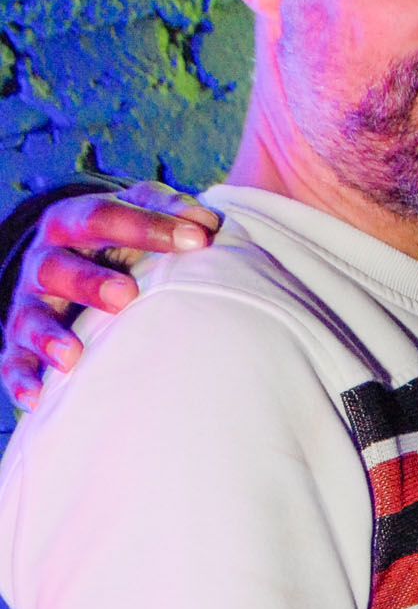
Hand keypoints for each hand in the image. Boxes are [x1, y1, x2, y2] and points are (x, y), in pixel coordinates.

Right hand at [1, 183, 219, 410]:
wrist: (66, 256)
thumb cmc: (114, 237)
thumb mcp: (136, 209)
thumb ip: (169, 210)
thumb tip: (207, 222)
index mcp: (70, 222)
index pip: (102, 217)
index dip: (148, 226)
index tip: (199, 240)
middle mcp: (44, 260)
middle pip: (58, 268)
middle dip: (90, 283)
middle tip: (127, 296)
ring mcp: (30, 303)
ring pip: (31, 318)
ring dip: (49, 337)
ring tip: (73, 356)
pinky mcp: (20, 341)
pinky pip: (13, 361)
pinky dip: (21, 380)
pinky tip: (38, 399)